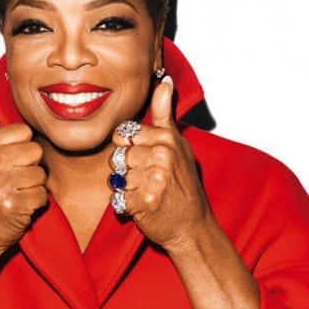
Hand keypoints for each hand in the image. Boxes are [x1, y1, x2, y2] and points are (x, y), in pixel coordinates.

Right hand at [0, 82, 47, 256]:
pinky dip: (34, 205)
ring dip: (32, 187)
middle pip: (36, 152)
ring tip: (12, 195)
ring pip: (41, 175)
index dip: (21, 149)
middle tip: (10, 182)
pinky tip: (16, 208)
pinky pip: (42, 196)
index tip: (6, 163)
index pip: (24, 133)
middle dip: (29, 168)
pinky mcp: (12, 208)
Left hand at [112, 77, 208, 252]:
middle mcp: (162, 155)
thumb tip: (165, 81)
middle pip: (117, 156)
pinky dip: (126, 206)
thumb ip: (165, 114)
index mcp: (166, 138)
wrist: (192, 226)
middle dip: (126, 171)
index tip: (147, 162)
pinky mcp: (146, 201)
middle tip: (148, 181)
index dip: (130, 151)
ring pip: (115, 178)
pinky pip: (117, 198)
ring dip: (126, 189)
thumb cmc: (183, 185)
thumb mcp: (178, 144)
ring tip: (147, 193)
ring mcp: (155, 178)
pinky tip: (143, 206)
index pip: (123, 135)